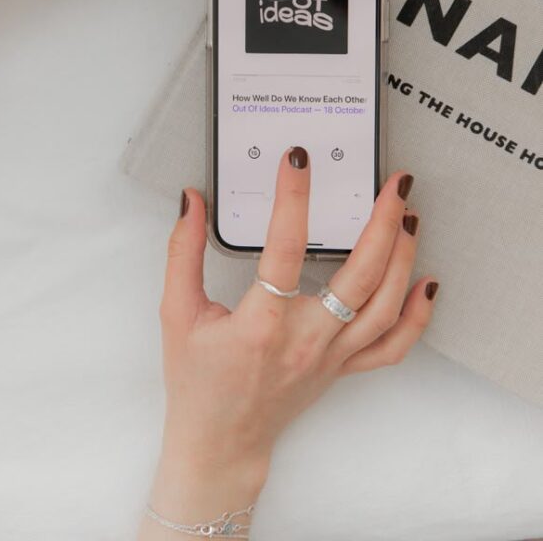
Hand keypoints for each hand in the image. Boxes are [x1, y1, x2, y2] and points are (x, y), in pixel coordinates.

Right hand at [143, 150, 437, 532]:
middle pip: (360, 276)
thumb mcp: (176, 314)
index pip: (283, 248)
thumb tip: (191, 201)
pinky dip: (417, 315)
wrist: (220, 444)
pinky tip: (427, 282)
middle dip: (383, 222)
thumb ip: (182, 252)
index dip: (293, 198)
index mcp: (260, 324)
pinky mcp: (343, 368)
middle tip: (394, 183)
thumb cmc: (198, 382)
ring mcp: (330, 356)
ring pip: (385, 306)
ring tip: (409, 215)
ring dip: (404, 258)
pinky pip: (392, 345)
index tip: (298, 159)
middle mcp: (304, 340)